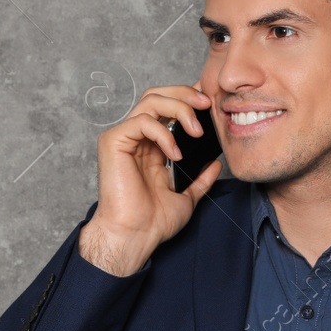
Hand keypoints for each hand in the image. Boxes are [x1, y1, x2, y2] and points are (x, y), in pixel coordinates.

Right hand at [80, 85, 221, 275]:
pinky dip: (163, 133)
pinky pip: (142, 122)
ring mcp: (124, 137)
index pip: (168, 107)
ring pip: (151, 100)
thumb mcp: (187, 197)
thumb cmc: (153, 221)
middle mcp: (137, 137)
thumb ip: (201, 179)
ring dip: (179, 109)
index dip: (189, 98)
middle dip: (186, 94)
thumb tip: (216, 163)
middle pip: (159, 95)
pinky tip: (175, 153)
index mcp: (151, 146)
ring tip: (196, 130)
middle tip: (207, 104)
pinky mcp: (113, 141)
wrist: (135, 236)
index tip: (212, 103)